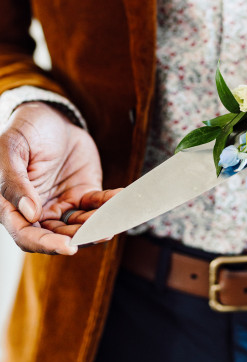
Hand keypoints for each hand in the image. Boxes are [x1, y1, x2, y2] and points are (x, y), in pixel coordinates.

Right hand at [0, 102, 118, 254]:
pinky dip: (108, 205)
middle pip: (56, 236)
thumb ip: (14, 182)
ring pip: (79, 226)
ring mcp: (61, 204)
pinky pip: (96, 205)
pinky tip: (120, 198)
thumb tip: (30, 214)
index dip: (46, 243)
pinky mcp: (82, 193)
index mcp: (12, 206)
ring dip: (96, 226)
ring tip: (113, 221)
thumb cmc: (24, 130)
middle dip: (79, 238)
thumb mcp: (11, 150)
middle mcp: (37, 211)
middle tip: (100, 234)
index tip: (68, 246)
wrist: (50, 115)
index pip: (26, 235)